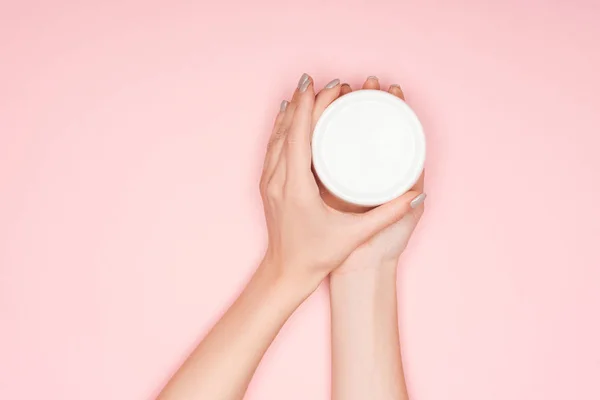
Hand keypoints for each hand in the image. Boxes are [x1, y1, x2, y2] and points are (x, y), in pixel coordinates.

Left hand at [259, 74, 422, 289]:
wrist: (285, 272)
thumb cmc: (316, 256)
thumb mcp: (355, 235)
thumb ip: (387, 215)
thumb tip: (416, 194)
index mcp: (296, 187)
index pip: (299, 135)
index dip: (310, 107)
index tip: (325, 85)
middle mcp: (277, 179)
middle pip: (288, 129)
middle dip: (306, 102)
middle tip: (327, 83)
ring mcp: (269, 182)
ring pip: (276, 136)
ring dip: (292, 112)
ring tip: (308, 92)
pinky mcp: (269, 185)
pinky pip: (272, 147)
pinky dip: (282, 127)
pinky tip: (288, 116)